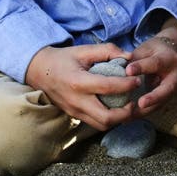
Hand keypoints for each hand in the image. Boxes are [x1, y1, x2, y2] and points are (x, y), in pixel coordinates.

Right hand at [25, 43, 141, 130]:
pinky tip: (116, 108)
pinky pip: (95, 123)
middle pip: (106, 118)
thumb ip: (108, 51)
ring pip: (101, 125)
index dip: (126, 85)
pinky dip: (109, 119)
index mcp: (78, 82)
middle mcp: (76, 101)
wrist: (39, 71)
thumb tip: (129, 57)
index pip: (108, 88)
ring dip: (118, 119)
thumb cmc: (63, 59)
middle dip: (125, 113)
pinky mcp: (74, 116)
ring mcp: (75, 111)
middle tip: (135, 100)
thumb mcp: (84, 50)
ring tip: (127, 105)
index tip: (137, 80)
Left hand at [125, 32, 176, 114]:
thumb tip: (119, 68)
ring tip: (128, 116)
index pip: (155, 63)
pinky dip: (142, 113)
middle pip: (166, 89)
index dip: (142, 67)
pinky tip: (128, 118)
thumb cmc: (155, 51)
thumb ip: (135, 58)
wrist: (171, 55)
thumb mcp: (146, 49)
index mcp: (169, 59)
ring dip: (145, 111)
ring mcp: (173, 90)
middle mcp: (175, 76)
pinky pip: (155, 108)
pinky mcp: (166, 99)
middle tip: (141, 103)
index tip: (128, 70)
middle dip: (154, 98)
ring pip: (160, 103)